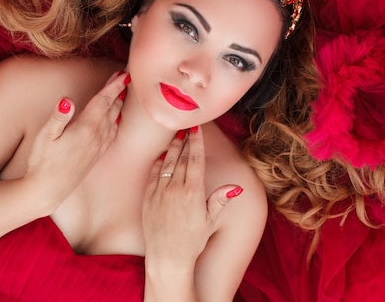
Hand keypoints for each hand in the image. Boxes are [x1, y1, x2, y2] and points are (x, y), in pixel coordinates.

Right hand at [23, 70, 129, 213]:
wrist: (48, 190)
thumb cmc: (42, 162)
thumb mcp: (45, 137)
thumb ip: (58, 117)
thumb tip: (67, 100)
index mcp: (86, 128)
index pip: (103, 101)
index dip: (113, 86)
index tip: (124, 74)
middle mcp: (96, 137)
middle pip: (111, 108)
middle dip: (118, 91)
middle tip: (125, 76)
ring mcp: (98, 147)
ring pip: (113, 120)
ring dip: (118, 105)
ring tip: (121, 92)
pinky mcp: (96, 155)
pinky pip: (111, 133)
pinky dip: (116, 121)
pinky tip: (115, 119)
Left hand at [141, 126, 242, 267]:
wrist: (167, 257)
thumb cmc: (192, 241)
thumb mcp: (210, 221)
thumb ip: (220, 200)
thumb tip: (236, 187)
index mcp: (193, 192)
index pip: (195, 160)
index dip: (196, 142)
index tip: (197, 128)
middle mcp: (175, 189)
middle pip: (182, 158)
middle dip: (185, 141)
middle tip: (187, 126)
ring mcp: (159, 192)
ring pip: (167, 163)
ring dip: (172, 148)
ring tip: (176, 137)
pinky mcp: (148, 198)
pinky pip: (154, 174)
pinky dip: (159, 163)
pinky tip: (163, 157)